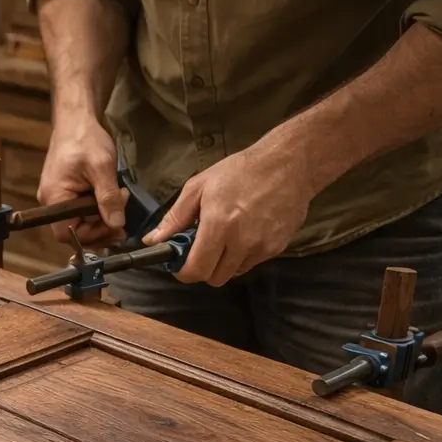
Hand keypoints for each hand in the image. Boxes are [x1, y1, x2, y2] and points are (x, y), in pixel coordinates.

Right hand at [37, 117, 127, 245]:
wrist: (76, 120)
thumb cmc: (85, 140)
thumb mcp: (102, 168)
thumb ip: (108, 198)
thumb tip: (117, 224)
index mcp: (55, 198)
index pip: (67, 233)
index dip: (92, 235)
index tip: (115, 227)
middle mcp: (51, 202)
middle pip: (73, 230)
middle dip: (100, 228)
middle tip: (123, 219)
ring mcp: (57, 197)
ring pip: (79, 221)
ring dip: (101, 218)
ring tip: (120, 203)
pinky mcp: (65, 192)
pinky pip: (79, 210)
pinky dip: (96, 210)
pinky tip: (111, 201)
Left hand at [142, 140, 317, 285]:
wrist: (289, 164)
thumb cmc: (240, 171)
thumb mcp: (199, 187)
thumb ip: (175, 217)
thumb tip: (152, 240)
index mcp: (219, 225)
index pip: (197, 270)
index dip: (184, 272)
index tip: (180, 264)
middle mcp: (242, 242)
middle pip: (215, 278)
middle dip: (203, 268)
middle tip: (200, 249)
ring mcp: (262, 247)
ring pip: (233, 273)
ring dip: (223, 263)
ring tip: (224, 238)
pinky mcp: (277, 248)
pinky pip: (252, 263)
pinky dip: (242, 256)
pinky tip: (243, 234)